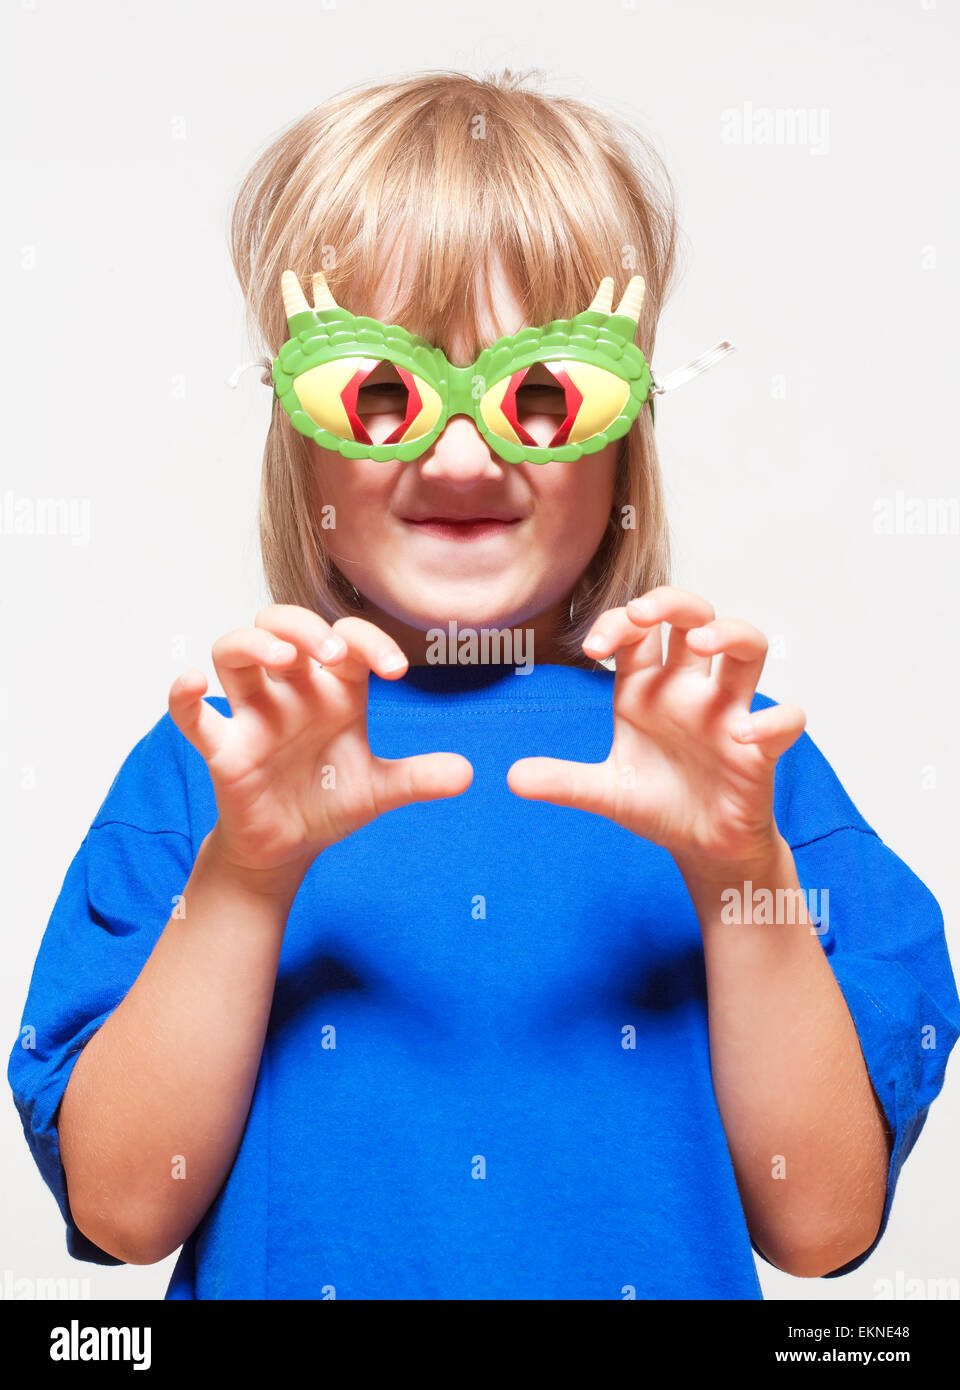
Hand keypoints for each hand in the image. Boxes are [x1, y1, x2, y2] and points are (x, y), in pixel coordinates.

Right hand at [169, 606, 472, 883]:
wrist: (289, 849)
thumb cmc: (328, 803)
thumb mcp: (379, 791)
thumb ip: (418, 778)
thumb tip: (469, 775)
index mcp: (333, 690)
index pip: (346, 640)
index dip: (369, 643)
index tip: (396, 673)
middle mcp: (290, 691)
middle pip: (281, 625)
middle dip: (303, 627)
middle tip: (331, 653)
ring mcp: (252, 715)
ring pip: (234, 652)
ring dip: (254, 645)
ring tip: (283, 660)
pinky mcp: (222, 748)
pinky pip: (191, 715)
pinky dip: (183, 696)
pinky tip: (191, 683)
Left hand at [507, 586, 805, 875]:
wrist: (701, 848)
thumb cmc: (659, 805)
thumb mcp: (605, 793)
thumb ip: (563, 781)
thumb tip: (511, 779)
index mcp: (648, 688)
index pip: (638, 632)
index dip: (619, 623)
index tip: (592, 649)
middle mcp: (690, 690)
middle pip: (694, 617)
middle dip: (674, 603)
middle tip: (646, 612)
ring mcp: (729, 713)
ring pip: (748, 648)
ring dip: (730, 634)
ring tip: (702, 643)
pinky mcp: (760, 749)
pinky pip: (785, 720)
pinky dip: (774, 721)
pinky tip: (745, 734)